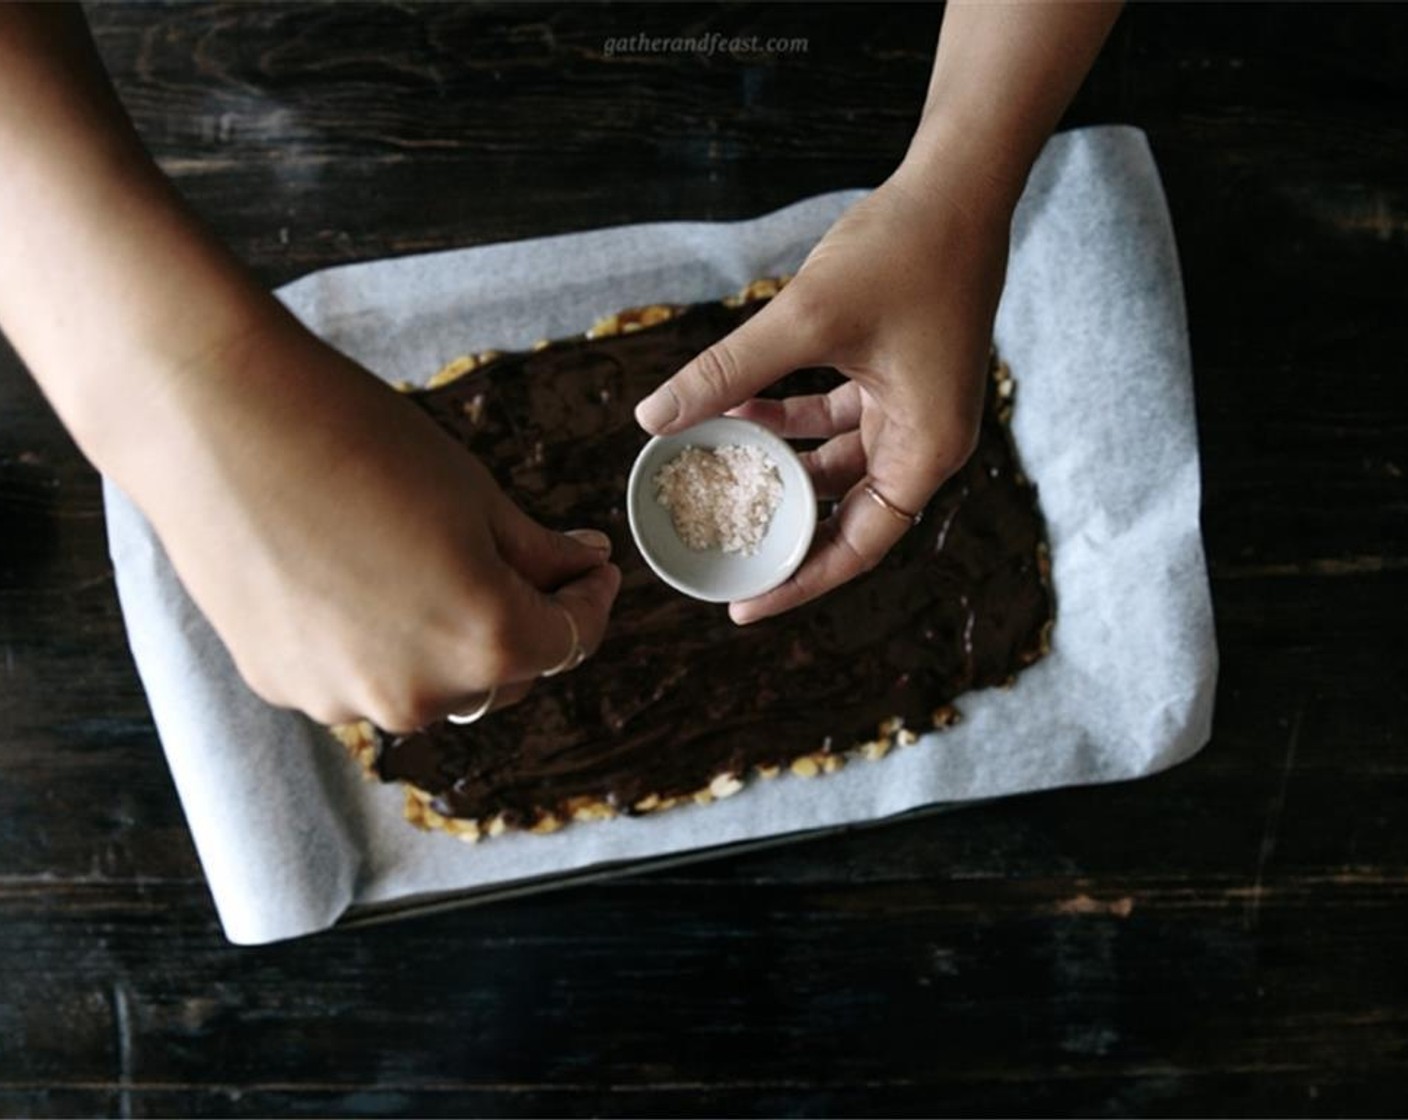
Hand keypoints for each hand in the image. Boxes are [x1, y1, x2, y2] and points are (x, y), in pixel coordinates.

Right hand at [127, 315, 620, 731]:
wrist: (217, 421)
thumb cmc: (358, 441)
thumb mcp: (476, 494)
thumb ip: (538, 552)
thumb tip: (585, 565)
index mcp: (486, 641)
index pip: (568, 643)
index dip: (588, 603)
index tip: (590, 571)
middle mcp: (420, 693)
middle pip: (501, 675)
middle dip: (518, 623)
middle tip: (517, 560)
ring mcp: (344, 699)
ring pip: (427, 684)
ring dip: (445, 641)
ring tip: (423, 563)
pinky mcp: (283, 686)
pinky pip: (358, 677)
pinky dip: (375, 643)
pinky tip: (356, 577)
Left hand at [635, 162, 1010, 623]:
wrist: (957, 184)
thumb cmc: (905, 250)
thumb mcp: (805, 318)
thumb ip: (729, 371)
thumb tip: (652, 416)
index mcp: (926, 449)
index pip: (858, 546)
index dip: (799, 583)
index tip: (743, 606)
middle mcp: (925, 440)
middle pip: (847, 515)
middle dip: (782, 527)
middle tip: (723, 552)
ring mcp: (912, 408)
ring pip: (835, 465)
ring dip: (779, 466)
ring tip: (717, 478)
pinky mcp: (895, 376)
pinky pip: (835, 420)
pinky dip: (790, 420)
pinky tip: (740, 409)